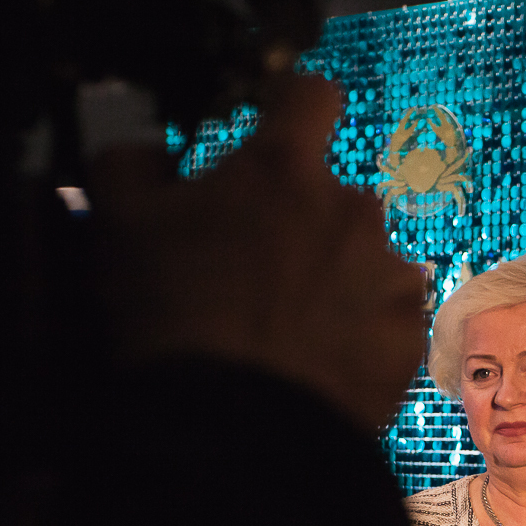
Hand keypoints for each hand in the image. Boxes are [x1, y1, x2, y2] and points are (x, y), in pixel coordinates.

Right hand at [85, 73, 427, 429]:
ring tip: (291, 331)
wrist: (232, 431)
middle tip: (256, 271)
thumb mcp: (118, 222)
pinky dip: (360, 335)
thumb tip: (148, 148)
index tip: (272, 131)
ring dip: (335, 279)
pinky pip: (386, 322)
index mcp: (284, 169)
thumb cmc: (170, 314)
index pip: (310, 94)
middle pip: (333, 195)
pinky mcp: (407, 341)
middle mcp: (352, 210)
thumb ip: (131, 161)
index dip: (290, 107)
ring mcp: (389, 277)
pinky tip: (321, 366)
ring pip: (365, 260)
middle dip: (302, 220)